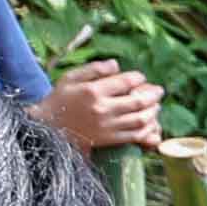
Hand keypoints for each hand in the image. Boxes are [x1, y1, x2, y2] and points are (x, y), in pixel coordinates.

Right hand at [40, 63, 167, 155]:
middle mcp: (102, 109)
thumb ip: (94, 69)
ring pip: (140, 119)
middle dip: (153, 95)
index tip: (140, 78)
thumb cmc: (60, 99)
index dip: (138, 78)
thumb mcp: (71, 78)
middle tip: (159, 91)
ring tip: (155, 106)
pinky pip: (135, 136)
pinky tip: (150, 123)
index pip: (125, 82)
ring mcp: (107, 126)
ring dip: (153, 112)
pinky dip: (147, 129)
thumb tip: (117, 65)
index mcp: (93, 91)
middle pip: (138, 101)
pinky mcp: (109, 140)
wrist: (47, 128)